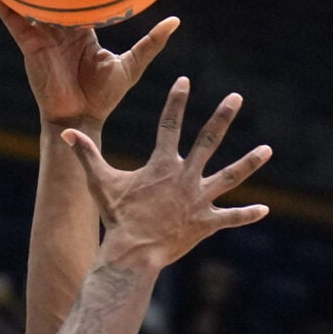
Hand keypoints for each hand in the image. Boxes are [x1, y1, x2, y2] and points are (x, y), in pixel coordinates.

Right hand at [0, 0, 176, 127]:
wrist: (81, 116)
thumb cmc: (105, 95)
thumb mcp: (131, 65)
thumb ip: (151, 42)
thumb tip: (175, 20)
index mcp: (83, 30)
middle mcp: (61, 28)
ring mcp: (43, 35)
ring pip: (30, 2)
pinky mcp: (29, 44)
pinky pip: (12, 19)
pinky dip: (0, 1)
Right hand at [61, 77, 269, 270]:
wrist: (134, 252)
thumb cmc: (116, 217)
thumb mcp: (99, 182)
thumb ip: (85, 154)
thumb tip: (64, 132)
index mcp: (162, 164)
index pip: (170, 124)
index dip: (176, 101)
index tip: (185, 80)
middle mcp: (185, 176)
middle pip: (208, 141)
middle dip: (222, 117)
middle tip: (236, 97)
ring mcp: (199, 199)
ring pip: (230, 176)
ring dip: (250, 162)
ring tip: (268, 149)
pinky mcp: (206, 223)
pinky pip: (230, 218)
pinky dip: (246, 214)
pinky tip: (264, 209)